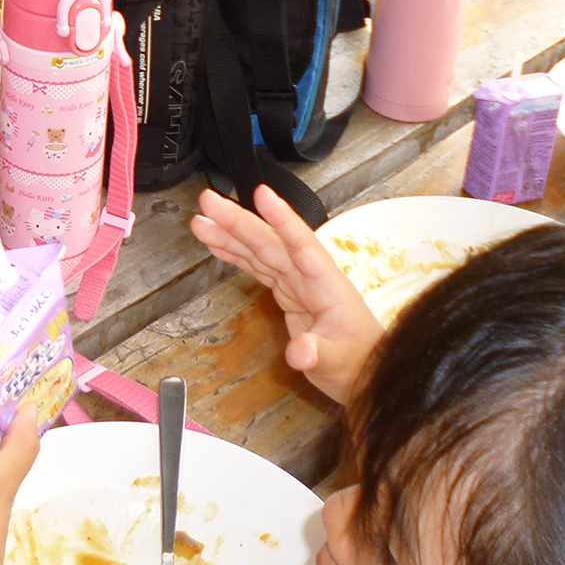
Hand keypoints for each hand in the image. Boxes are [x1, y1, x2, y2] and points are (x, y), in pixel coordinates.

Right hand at [190, 185, 382, 402]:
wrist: (364, 370)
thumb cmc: (357, 361)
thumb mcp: (338, 362)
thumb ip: (318, 354)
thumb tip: (300, 354)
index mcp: (326, 283)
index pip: (302, 244)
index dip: (282, 219)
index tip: (262, 194)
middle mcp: (309, 275)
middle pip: (270, 241)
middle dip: (238, 220)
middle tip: (208, 202)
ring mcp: (297, 281)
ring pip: (259, 250)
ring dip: (229, 233)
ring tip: (201, 220)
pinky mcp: (287, 291)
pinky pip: (257, 266)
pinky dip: (235, 254)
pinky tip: (216, 244)